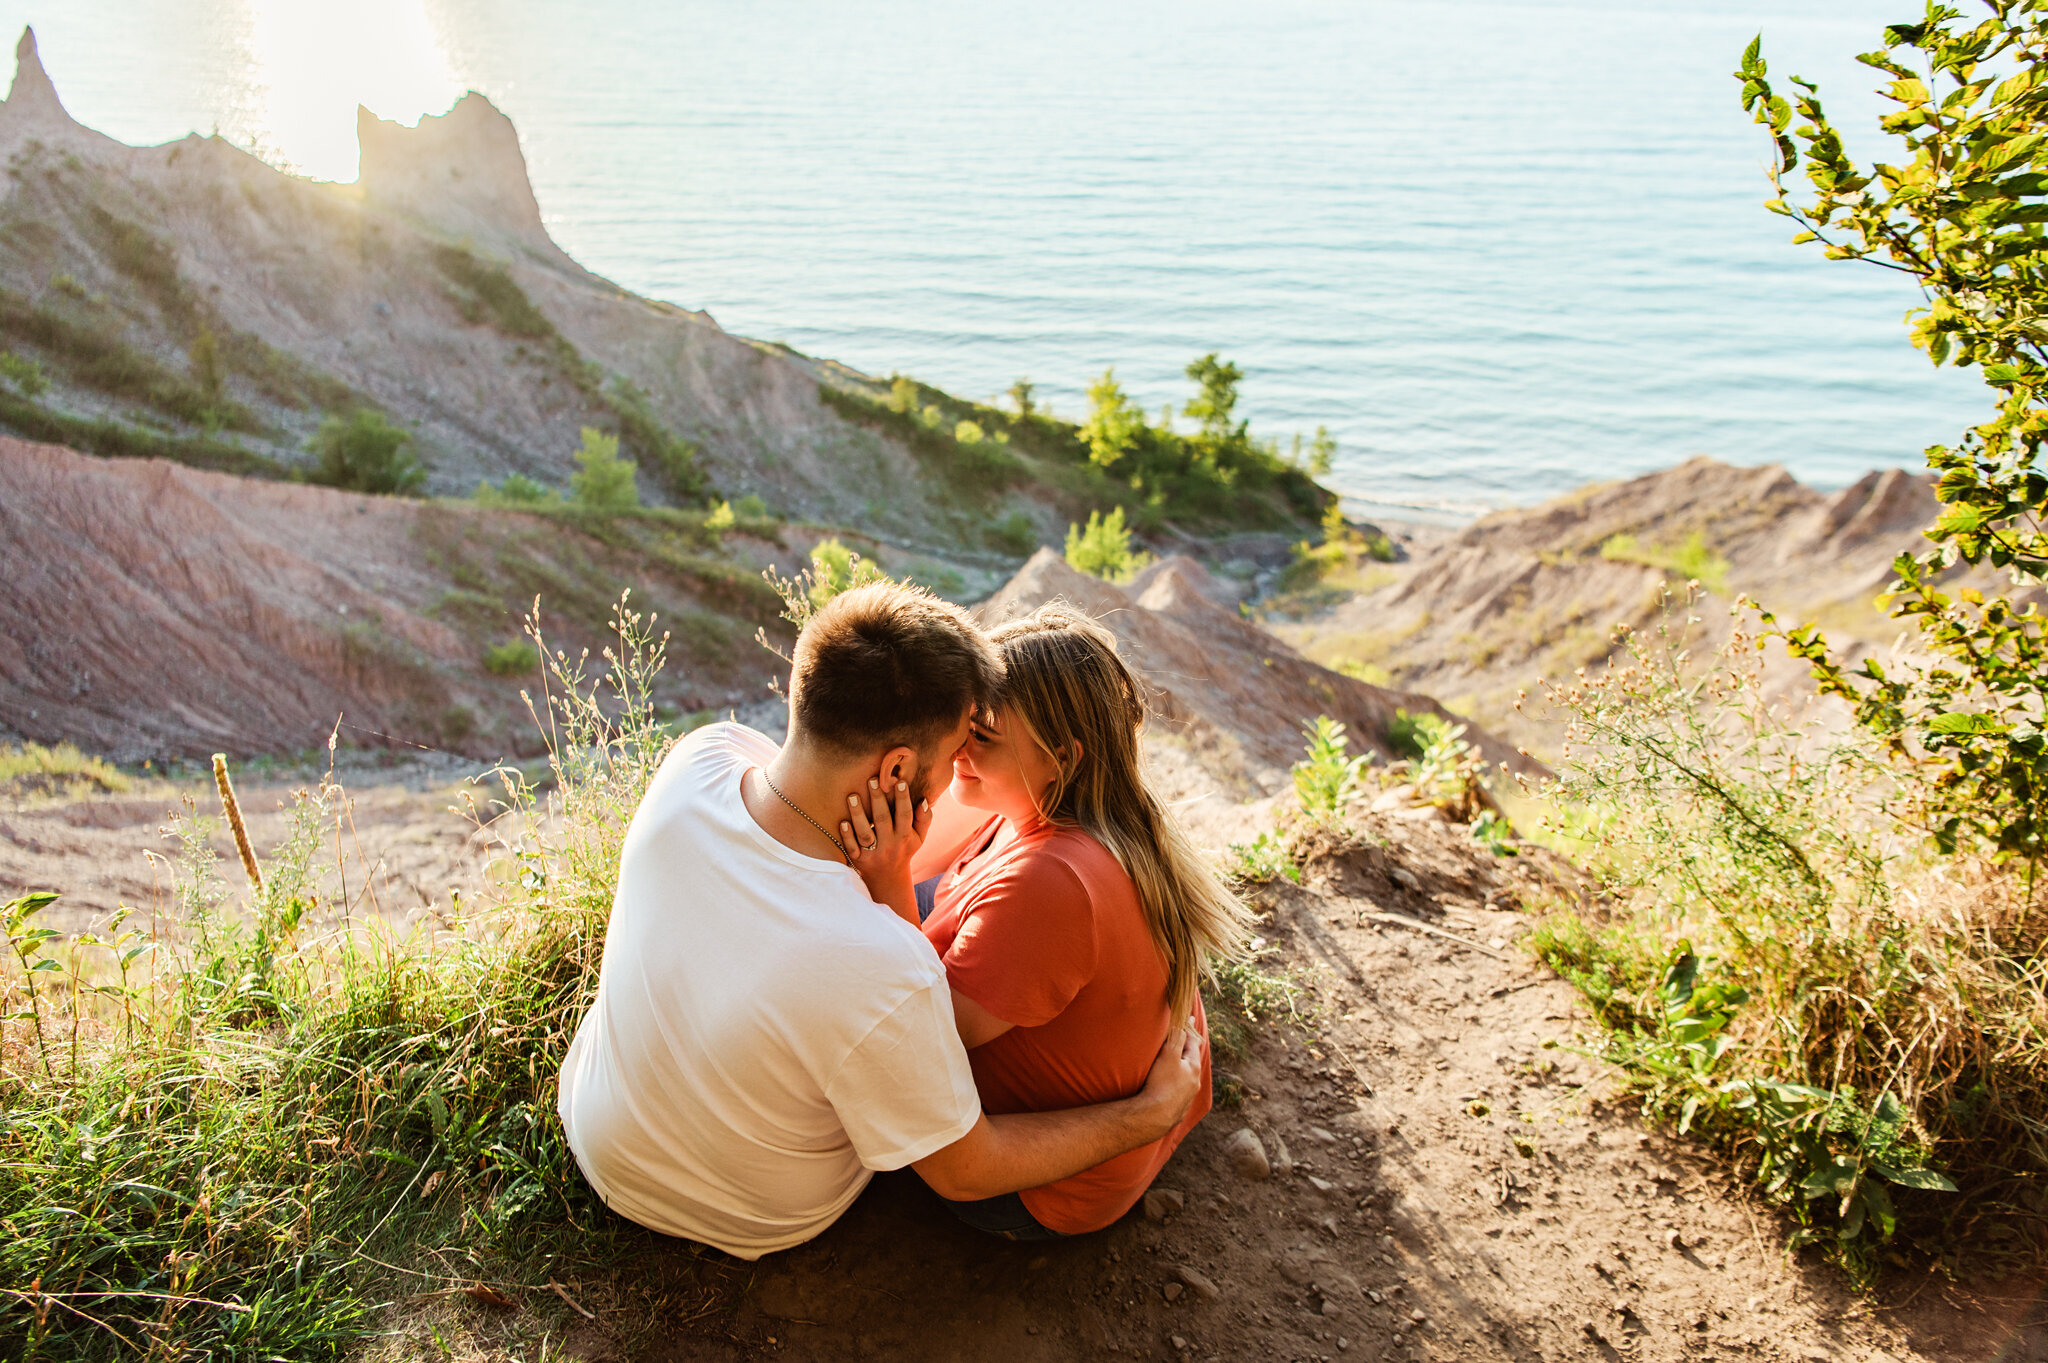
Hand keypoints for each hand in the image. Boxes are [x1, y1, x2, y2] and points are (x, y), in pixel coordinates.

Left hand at [840, 777, 930, 906]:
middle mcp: (889, 845)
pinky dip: (847, 836)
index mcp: (904, 837)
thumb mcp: (918, 838)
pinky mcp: (858, 859)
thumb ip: (924, 819)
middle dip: (878, 799)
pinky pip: (851, 847)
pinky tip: (842, 822)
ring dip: (858, 814)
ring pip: (864, 833)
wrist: (888, 878)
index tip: (900, 782)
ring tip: (852, 796)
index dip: (903, 799)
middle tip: (872, 779)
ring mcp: (872, 853)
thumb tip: (923, 800)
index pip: (905, 815)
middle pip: (882, 820)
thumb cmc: (903, 850)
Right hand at [1137, 1026, 1205, 1135]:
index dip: (1189, 1031)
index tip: (1190, 1019)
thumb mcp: (1168, 1055)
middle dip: (1186, 1051)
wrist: (1155, 1116)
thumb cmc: (1161, 1083)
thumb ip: (1177, 1039)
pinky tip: (1170, 1088)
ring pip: (1187, 1079)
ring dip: (1182, 1070)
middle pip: (1192, 1062)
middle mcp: (1194, 1083)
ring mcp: (1188, 1097)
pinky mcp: (1179, 1109)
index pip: (1193, 1044)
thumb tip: (1184, 1026)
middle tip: (1184, 1041)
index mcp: (1194, 1067)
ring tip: (1176, 1065)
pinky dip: (1176, 1086)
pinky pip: (1179, 1093)